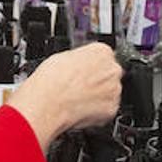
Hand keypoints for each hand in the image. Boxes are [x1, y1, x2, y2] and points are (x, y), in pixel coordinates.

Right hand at [7, 42, 121, 146]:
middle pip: (109, 73)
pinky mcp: (112, 109)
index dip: (91, 65)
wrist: (47, 104)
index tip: (84, 71)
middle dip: (97, 80)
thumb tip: (79, 64)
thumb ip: (80, 59)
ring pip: (109, 92)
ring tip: (78, 99)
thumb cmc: (50, 81)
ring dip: (99, 95)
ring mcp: (114, 90)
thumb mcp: (63, 57)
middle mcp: (112, 70)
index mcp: (102, 51)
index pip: (103, 55)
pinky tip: (81, 108)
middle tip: (80, 86)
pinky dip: (97, 110)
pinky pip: (107, 108)